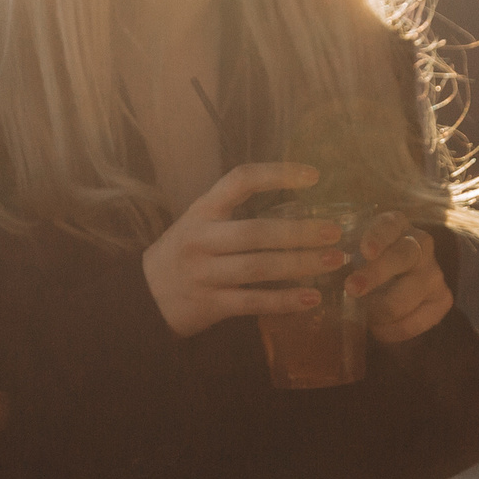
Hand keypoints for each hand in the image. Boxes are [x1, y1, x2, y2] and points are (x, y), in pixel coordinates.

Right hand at [141, 163, 343, 337]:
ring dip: (300, 264)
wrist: (143, 297)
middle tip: (335, 232)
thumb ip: (234, 213)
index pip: (240, 180)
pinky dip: (285, 301)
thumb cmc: (183, 254)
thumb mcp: (198, 223)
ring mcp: (204, 273)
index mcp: (202, 210)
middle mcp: (201, 239)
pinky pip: (253, 302)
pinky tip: (312, 299)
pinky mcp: (210, 304)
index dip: (277, 174)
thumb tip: (296, 203)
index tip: (314, 176)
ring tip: (333, 262)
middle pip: (256, 232)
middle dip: (299, 232)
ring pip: (258, 268)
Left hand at [345, 211, 451, 343]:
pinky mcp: (442, 298)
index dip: (378, 237)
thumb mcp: (349, 254)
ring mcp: (434, 271)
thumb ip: (337, 258)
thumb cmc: (360, 265)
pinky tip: (379, 330)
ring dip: (384, 307)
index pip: (389, 224)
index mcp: (395, 224)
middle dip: (376, 274)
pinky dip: (398, 329)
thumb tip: (313, 276)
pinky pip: (422, 318)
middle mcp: (420, 244)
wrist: (393, 283)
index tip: (365, 251)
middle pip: (403, 256)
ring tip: (364, 316)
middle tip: (352, 288)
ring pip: (413, 290)